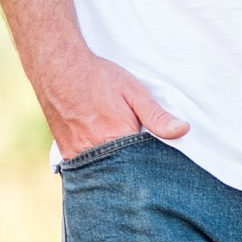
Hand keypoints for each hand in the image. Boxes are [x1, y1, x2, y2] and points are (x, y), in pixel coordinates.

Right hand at [39, 49, 189, 159]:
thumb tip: (182, 130)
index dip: (154, 163)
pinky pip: (86, 170)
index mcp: (118, 136)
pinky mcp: (66, 154)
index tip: (162, 161)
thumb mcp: (134, 92)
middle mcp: (96, 150)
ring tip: (124, 160)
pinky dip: (99, 168)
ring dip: (117, 170)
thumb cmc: (99, 78)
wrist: (59, 68)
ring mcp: (78, 155)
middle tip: (144, 163)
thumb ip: (157, 115)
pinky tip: (107, 160)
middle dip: (136, 170)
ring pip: (105, 173)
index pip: (144, 163)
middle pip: (124, 173)